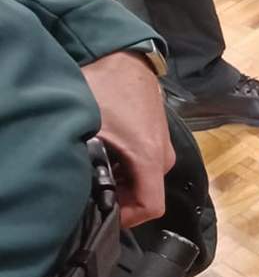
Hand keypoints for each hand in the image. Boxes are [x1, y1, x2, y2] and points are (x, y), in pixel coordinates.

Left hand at [80, 51, 174, 227]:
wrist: (124, 57)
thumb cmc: (107, 88)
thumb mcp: (89, 128)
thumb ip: (87, 162)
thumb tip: (77, 187)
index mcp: (150, 158)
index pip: (150, 208)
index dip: (125, 218)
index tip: (100, 212)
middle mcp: (163, 157)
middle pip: (145, 195)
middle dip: (119, 198)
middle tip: (89, 188)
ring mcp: (163, 147)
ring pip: (144, 181)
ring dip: (121, 181)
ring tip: (94, 166)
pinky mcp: (158, 139)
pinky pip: (144, 165)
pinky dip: (126, 168)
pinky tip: (105, 152)